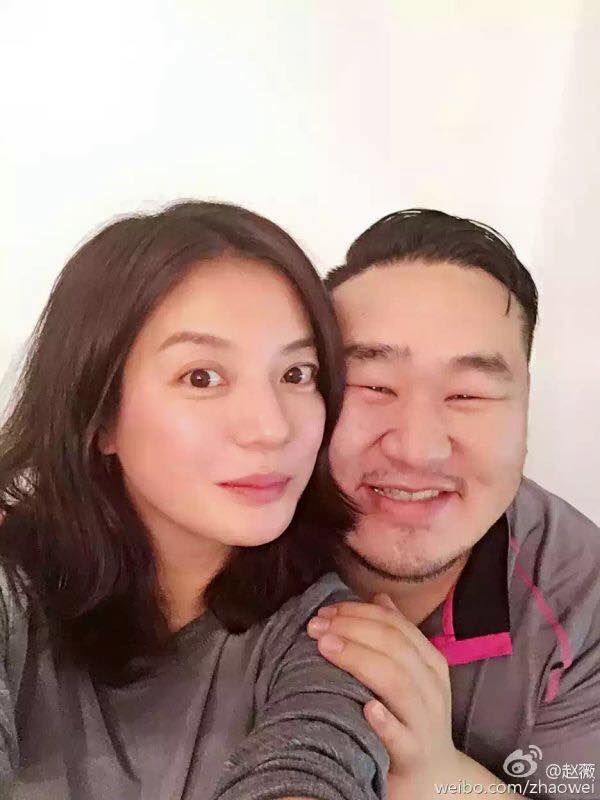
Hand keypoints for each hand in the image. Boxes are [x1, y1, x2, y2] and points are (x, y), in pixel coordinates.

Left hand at [307, 594, 460, 797]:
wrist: (436, 779)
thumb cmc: (412, 718)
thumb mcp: (412, 675)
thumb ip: (396, 636)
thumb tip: (379, 598)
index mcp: (430, 663)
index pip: (397, 626)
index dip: (360, 612)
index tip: (327, 610)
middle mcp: (431, 688)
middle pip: (395, 647)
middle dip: (353, 629)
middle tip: (317, 626)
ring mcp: (425, 722)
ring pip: (397, 682)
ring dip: (359, 660)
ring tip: (327, 647)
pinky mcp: (414, 755)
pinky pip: (401, 737)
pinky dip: (384, 720)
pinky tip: (365, 707)